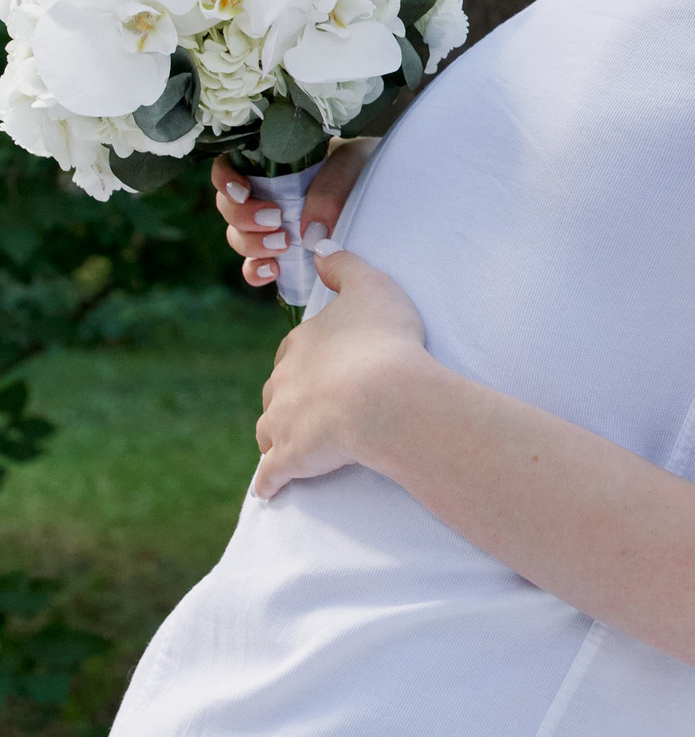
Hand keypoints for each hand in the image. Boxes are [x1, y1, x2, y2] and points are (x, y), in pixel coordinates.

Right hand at [213, 138, 381, 290]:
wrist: (395, 192)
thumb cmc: (371, 166)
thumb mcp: (355, 161)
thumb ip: (331, 187)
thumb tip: (309, 233)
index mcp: (276, 162)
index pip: (229, 166)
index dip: (225, 179)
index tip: (244, 192)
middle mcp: (268, 194)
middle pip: (229, 207)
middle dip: (243, 217)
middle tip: (275, 220)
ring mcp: (274, 226)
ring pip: (238, 238)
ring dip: (252, 245)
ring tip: (282, 245)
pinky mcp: (286, 255)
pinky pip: (256, 268)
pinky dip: (256, 271)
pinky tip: (273, 272)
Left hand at [252, 246, 425, 498]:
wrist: (383, 397)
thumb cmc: (384, 340)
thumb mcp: (372, 285)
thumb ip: (344, 264)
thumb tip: (319, 244)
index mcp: (300, 344)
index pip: (293, 353)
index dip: (306, 361)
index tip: (318, 368)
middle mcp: (283, 383)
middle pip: (277, 393)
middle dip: (287, 400)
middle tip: (307, 408)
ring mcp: (283, 424)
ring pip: (268, 433)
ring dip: (276, 439)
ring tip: (287, 448)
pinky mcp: (290, 460)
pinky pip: (271, 476)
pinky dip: (269, 483)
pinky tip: (268, 492)